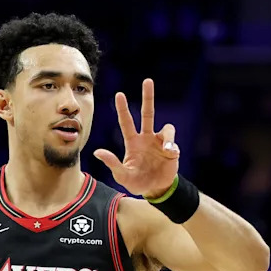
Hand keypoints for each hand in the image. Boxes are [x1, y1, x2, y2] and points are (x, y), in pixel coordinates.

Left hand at [93, 78, 179, 198]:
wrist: (156, 189)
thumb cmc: (137, 182)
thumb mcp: (122, 176)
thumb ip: (112, 164)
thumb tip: (97, 152)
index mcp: (133, 142)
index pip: (126, 122)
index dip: (123, 109)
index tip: (119, 94)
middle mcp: (146, 138)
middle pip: (148, 114)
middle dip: (148, 97)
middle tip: (147, 81)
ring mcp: (160, 142)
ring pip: (167, 128)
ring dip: (168, 138)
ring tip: (168, 150)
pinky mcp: (171, 149)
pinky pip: (173, 143)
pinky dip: (173, 148)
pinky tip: (170, 156)